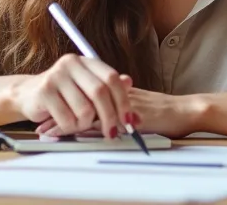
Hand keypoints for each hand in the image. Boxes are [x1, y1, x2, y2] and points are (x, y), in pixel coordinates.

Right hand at [9, 54, 133, 138]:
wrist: (27, 95)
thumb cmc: (62, 94)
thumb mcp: (86, 89)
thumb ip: (108, 89)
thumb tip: (132, 92)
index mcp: (85, 61)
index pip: (111, 78)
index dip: (123, 101)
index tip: (129, 121)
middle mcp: (71, 64)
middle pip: (100, 93)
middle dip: (110, 117)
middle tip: (112, 133)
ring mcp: (56, 76)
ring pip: (84, 109)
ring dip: (84, 125)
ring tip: (76, 123)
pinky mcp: (44, 92)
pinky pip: (67, 119)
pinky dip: (70, 128)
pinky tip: (63, 124)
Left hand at [36, 78, 205, 139]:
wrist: (185, 111)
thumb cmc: (165, 110)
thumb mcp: (141, 103)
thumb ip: (123, 101)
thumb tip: (109, 108)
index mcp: (116, 90)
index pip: (85, 94)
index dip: (67, 103)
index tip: (49, 111)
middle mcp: (114, 94)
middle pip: (80, 101)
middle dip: (59, 113)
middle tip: (40, 123)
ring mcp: (119, 104)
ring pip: (85, 112)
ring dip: (65, 123)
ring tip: (46, 132)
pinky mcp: (125, 116)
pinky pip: (100, 123)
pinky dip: (82, 131)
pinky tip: (70, 137)